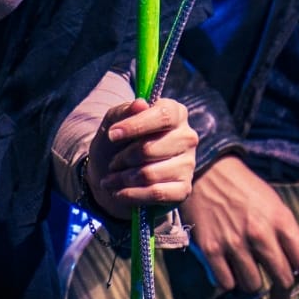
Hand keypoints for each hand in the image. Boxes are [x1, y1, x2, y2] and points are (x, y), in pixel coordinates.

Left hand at [86, 97, 197, 219]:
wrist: (114, 172)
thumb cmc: (119, 141)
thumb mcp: (113, 121)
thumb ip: (124, 111)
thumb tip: (140, 104)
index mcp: (174, 112)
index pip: (163, 116)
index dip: (136, 125)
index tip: (112, 135)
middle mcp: (187, 137)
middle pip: (150, 148)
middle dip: (124, 158)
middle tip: (112, 163)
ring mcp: (188, 164)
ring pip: (150, 174)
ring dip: (123, 179)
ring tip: (110, 180)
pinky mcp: (184, 189)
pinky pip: (156, 194)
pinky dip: (132, 195)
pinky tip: (118, 193)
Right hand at [185, 154, 298, 298]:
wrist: (205, 171)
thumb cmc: (244, 190)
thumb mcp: (273, 203)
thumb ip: (293, 228)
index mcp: (281, 221)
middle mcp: (260, 233)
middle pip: (283, 281)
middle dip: (281, 294)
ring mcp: (234, 242)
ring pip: (253, 286)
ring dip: (251, 281)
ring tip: (244, 263)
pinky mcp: (211, 249)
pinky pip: (228, 284)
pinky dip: (228, 279)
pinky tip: (226, 262)